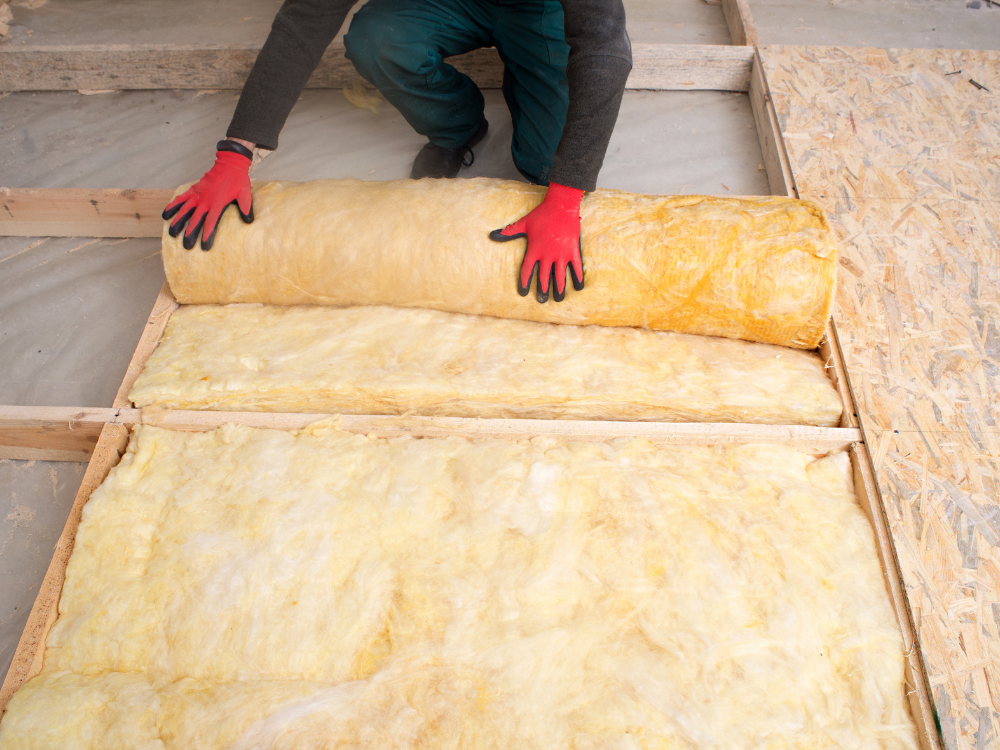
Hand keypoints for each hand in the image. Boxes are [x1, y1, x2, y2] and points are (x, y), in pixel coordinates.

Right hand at [162, 140, 254, 250]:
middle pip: (195, 220)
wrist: (229, 163)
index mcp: (218, 204)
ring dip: (178, 222)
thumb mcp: (245, 194)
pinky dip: (173, 206)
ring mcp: (198, 194)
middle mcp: (205, 200)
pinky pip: (180, 198)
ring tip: (172, 233)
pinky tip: (166, 215)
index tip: (203, 247)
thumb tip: (249, 221)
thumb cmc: (238, 180)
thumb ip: (246, 208)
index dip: (206, 235)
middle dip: (190, 234)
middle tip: (186, 246)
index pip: (211, 223)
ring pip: (185, 210)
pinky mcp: (194, 189)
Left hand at [489, 183, 584, 302]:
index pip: (526, 271)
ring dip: (558, 289)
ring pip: (559, 276)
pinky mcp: (572, 251)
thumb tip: (492, 235)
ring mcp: (561, 254)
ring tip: (558, 299)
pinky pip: (576, 268)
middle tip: (541, 300)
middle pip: (543, 278)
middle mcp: (547, 255)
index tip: (523, 293)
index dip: (524, 283)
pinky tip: (578, 287)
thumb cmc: (541, 214)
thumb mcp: (523, 223)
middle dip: (541, 290)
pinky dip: (577, 277)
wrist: (561, 206)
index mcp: (534, 250)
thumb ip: (509, 232)